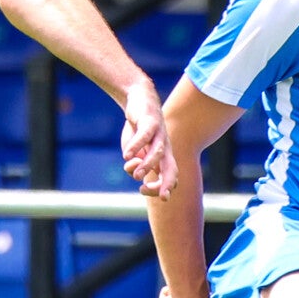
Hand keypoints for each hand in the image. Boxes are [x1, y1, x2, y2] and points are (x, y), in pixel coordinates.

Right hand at [119, 73, 175, 200]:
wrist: (139, 100)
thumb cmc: (138, 130)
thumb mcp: (135, 152)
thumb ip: (134, 165)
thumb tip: (135, 173)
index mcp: (164, 157)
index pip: (169, 177)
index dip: (160, 187)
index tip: (142, 190)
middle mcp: (165, 147)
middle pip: (172, 168)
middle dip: (168, 183)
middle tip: (163, 197)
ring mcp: (159, 134)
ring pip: (159, 152)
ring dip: (148, 165)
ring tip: (135, 174)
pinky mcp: (150, 121)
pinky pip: (145, 135)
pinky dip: (136, 146)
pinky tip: (126, 155)